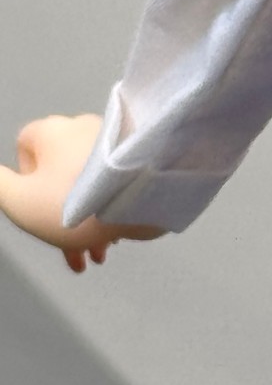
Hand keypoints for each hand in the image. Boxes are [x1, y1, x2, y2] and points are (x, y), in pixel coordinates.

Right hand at [0, 114, 166, 272]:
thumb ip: (0, 186)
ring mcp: (113, 142)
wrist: (143, 197)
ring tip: (97, 255)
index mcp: (51, 132)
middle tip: (72, 254)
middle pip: (59, 176)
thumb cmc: (74, 201)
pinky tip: (114, 238)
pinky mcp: (139, 158)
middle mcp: (82, 129)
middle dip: (60, 220)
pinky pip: (114, 185)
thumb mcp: (20, 202)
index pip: (25, 148)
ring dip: (86, 223)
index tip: (35, 206)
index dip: (24, 181)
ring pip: (88, 185)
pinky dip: (109, 209)